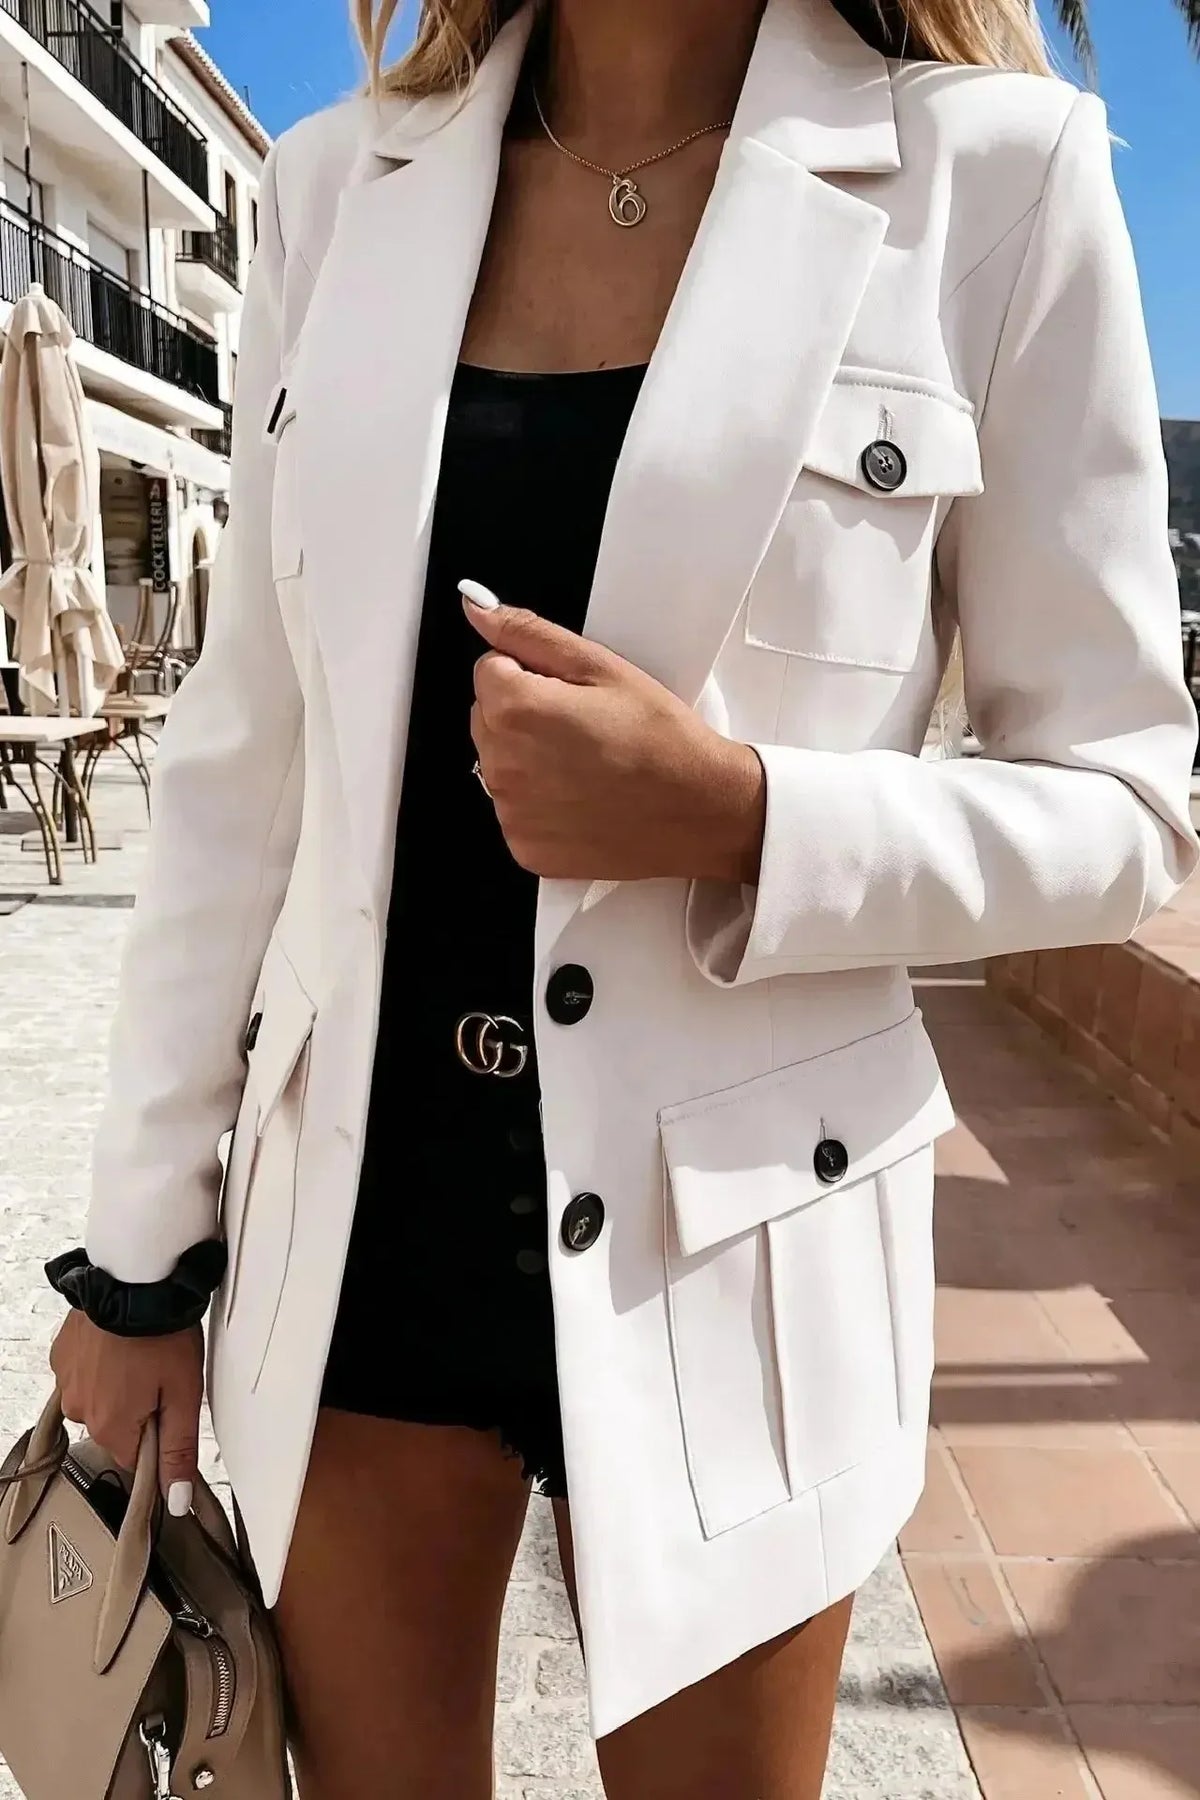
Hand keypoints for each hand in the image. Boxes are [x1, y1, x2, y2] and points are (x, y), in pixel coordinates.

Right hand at [50, 1310, 204, 1514]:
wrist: (133, 1280)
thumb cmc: (162, 1335)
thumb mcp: (183, 1396)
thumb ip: (178, 1450)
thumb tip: (176, 1501)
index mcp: (110, 1427)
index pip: (134, 1458)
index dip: (156, 1437)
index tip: (169, 1409)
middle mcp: (80, 1410)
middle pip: (115, 1428)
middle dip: (138, 1409)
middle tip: (161, 1374)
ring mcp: (66, 1380)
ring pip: (98, 1399)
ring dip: (118, 1385)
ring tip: (141, 1352)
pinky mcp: (62, 1353)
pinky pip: (84, 1372)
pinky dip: (101, 1362)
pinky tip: (119, 1341)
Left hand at [465, 590, 765, 883]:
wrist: (698, 811)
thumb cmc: (661, 740)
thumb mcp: (602, 666)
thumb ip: (530, 633)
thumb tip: (478, 608)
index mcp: (517, 709)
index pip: (489, 668)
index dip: (531, 672)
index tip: (570, 692)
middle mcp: (502, 764)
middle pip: (488, 717)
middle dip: (524, 713)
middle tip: (583, 727)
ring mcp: (511, 811)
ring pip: (499, 763)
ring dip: (529, 758)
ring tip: (586, 764)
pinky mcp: (524, 847)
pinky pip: (514, 809)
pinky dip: (539, 803)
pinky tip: (581, 798)